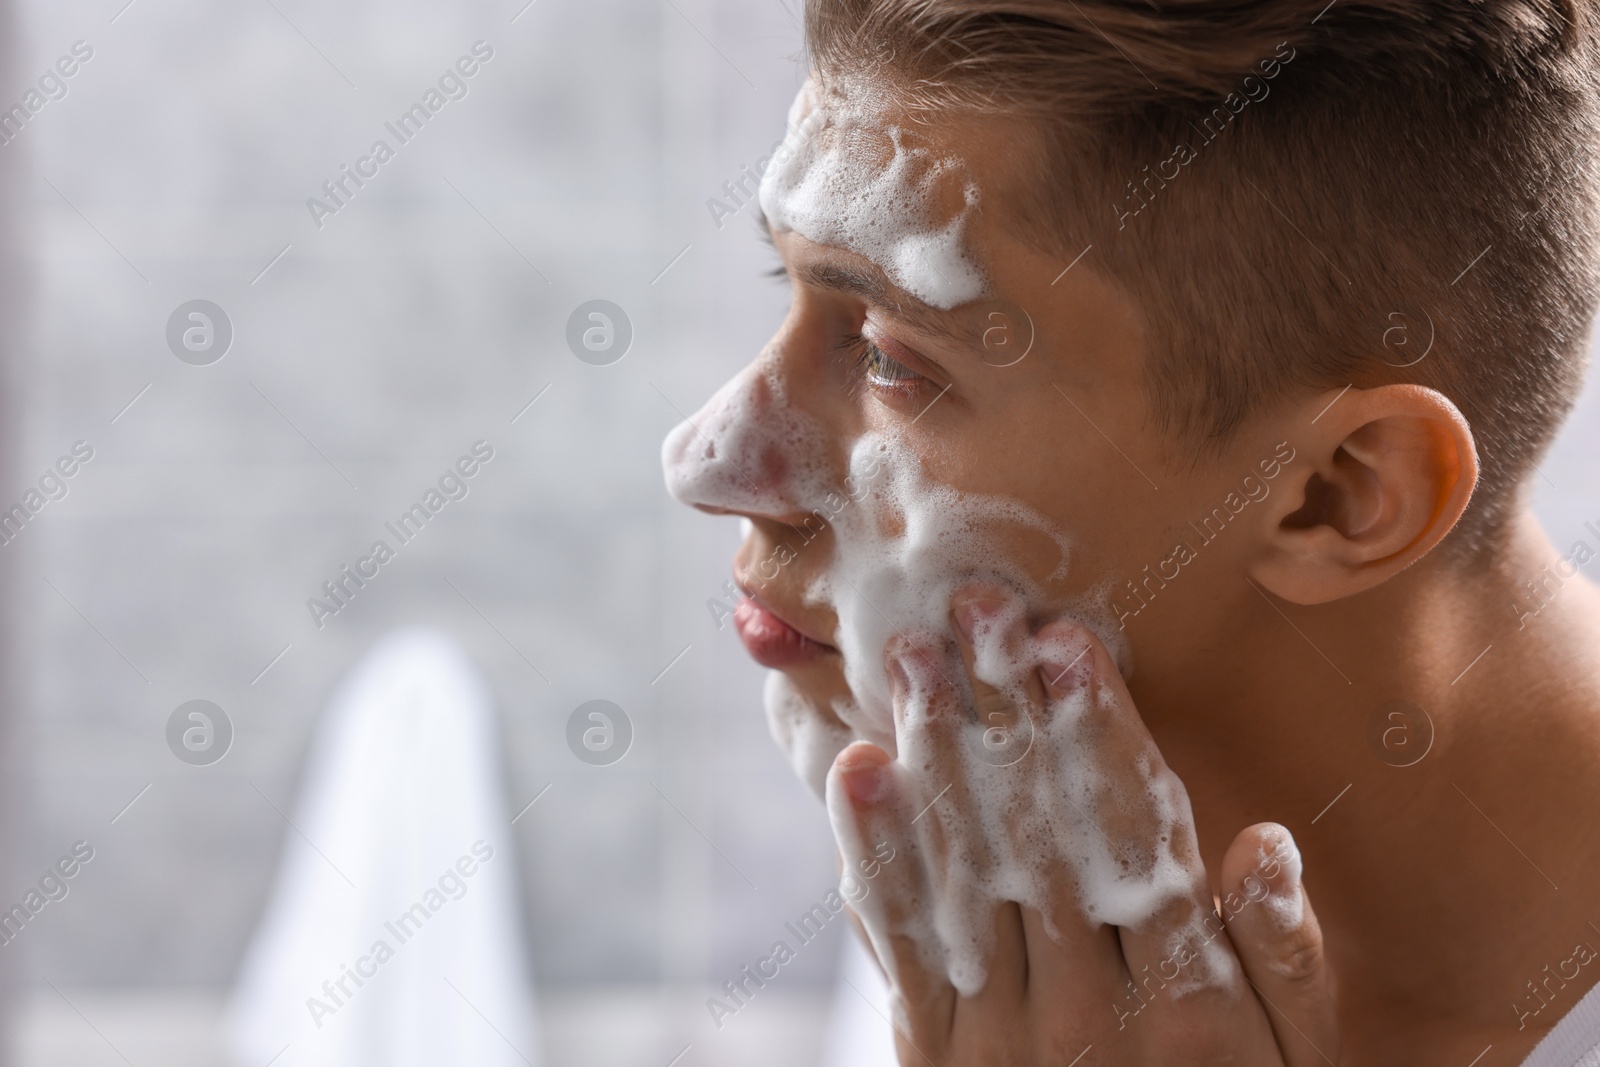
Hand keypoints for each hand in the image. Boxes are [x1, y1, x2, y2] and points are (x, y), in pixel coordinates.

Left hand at [824, 592, 1339, 1064]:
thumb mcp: (1294, 1065)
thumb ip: (1285, 963)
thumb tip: (1264, 841)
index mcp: (1189, 1000)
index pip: (1132, 839)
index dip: (1097, 734)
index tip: (1065, 643)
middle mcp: (1091, 1010)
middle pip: (1040, 837)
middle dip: (1004, 715)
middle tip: (974, 610)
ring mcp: (1005, 1035)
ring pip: (967, 877)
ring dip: (937, 760)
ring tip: (915, 659)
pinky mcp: (937, 1056)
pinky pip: (903, 951)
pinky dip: (875, 857)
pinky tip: (856, 770)